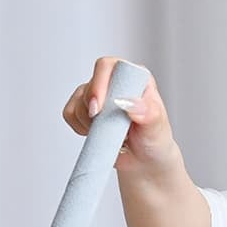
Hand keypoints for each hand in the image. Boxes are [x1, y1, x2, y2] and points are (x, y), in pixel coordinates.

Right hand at [62, 56, 180, 176]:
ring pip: (78, 101)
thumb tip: (127, 102)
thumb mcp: (156, 126)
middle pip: (89, 84)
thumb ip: (148, 112)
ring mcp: (98, 95)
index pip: (108, 66)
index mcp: (134, 77)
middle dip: (92, 108)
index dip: (98, 84)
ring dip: (89, 122)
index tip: (98, 109)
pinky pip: (70, 113)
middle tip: (102, 125)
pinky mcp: (84, 110)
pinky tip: (95, 134)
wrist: (144, 160)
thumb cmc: (154, 139)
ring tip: (110, 133)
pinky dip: (78, 127)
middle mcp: (114, 82)